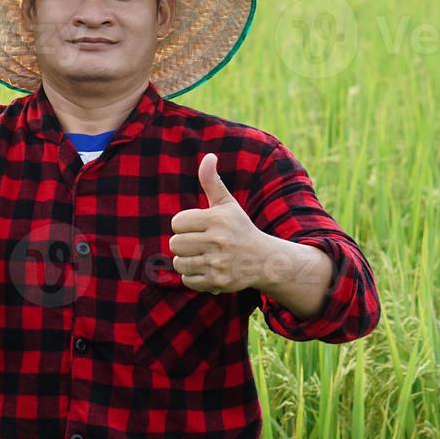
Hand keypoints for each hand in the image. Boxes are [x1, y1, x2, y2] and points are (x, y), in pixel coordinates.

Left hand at [167, 153, 271, 294]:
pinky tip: (208, 269)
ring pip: (179, 263)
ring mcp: (218, 262)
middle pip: (175, 244)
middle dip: (184, 244)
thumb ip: (212, 182)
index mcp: (217, 219)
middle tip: (200, 243)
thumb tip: (208, 157)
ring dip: (187, 261)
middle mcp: (218, 241)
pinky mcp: (217, 281)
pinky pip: (187, 280)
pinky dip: (194, 277)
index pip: (177, 222)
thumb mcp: (227, 205)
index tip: (198, 227)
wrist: (264, 260)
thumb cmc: (239, 229)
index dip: (184, 225)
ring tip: (204, 256)